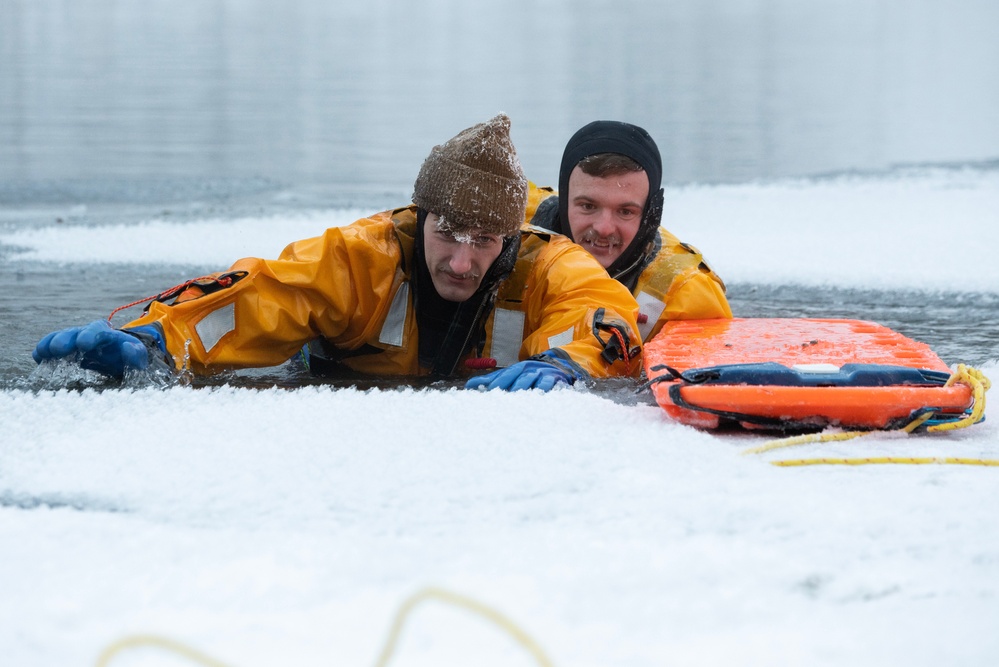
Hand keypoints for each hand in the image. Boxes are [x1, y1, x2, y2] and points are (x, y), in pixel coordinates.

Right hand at [33, 320, 160, 377]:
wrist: (122, 359)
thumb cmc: (130, 358)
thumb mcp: (139, 357)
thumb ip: (137, 353)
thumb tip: (128, 347)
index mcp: (109, 334)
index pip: (98, 331)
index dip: (90, 336)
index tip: (83, 344)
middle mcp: (90, 334)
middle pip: (76, 332)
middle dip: (66, 339)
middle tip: (57, 349)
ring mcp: (76, 341)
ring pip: (62, 338)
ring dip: (51, 343)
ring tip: (41, 352)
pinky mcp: (68, 350)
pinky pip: (54, 347)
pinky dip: (46, 351)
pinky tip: (38, 357)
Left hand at [465, 360, 574, 391]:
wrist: (557, 367)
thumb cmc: (528, 375)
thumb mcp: (510, 375)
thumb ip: (491, 380)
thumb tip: (469, 386)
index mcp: (517, 368)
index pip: (505, 374)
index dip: (496, 382)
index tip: (487, 391)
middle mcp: (529, 369)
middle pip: (518, 376)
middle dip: (509, 384)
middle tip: (500, 396)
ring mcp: (542, 374)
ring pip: (533, 379)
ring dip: (525, 387)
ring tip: (518, 396)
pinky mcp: (555, 379)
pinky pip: (550, 384)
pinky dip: (545, 389)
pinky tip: (540, 396)